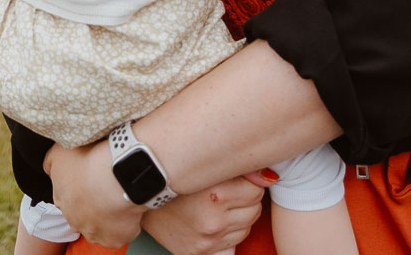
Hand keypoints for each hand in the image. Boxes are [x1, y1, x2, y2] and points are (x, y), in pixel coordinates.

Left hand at [46, 140, 144, 248]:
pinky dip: (125, 223)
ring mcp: (95, 233)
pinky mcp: (116, 239)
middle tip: (104, 188)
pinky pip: (121, 233)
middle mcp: (75, 221)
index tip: (90, 179)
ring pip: (100, 227)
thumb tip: (48, 169)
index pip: (66, 200)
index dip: (78, 189)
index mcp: (61, 201)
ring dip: (107, 216)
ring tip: (118, 196)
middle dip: (90, 205)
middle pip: (82, 216)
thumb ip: (50, 163)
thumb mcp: (59, 153)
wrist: (118, 174)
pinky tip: (128, 206)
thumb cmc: (89, 161)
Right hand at [139, 175, 267, 254]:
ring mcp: (207, 239)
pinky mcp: (201, 252)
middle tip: (224, 191)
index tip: (233, 179)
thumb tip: (271, 177)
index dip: (247, 182)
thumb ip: (243, 169)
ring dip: (238, 216)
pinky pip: (233, 244)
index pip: (256, 190)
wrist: (139, 194)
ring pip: (246, 227)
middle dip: (245, 199)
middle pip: (254, 210)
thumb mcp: (206, 165)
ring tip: (216, 205)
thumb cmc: (176, 174)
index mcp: (215, 194)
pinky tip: (215, 223)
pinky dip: (229, 234)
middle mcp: (212, 220)